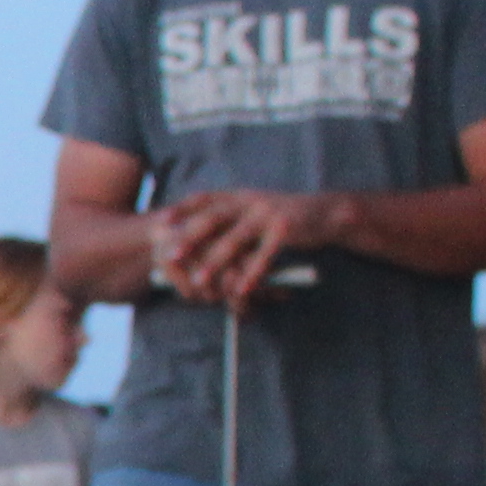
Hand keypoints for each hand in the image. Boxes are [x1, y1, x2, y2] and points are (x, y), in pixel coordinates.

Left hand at [148, 188, 330, 311]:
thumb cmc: (282, 218)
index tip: (160, 222)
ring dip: (215, 262)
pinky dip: (253, 272)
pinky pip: (265, 254)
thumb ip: (228, 220)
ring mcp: (267, 213)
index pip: (204, 199)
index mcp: (238, 196)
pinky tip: (242, 289)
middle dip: (189, 237)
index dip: (181, 209)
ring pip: (235, 239)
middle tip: (169, 255)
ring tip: (199, 280)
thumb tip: (195, 238)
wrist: (326, 213)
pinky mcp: (285, 228)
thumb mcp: (252, 211)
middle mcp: (249, 201)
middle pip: (213, 218)